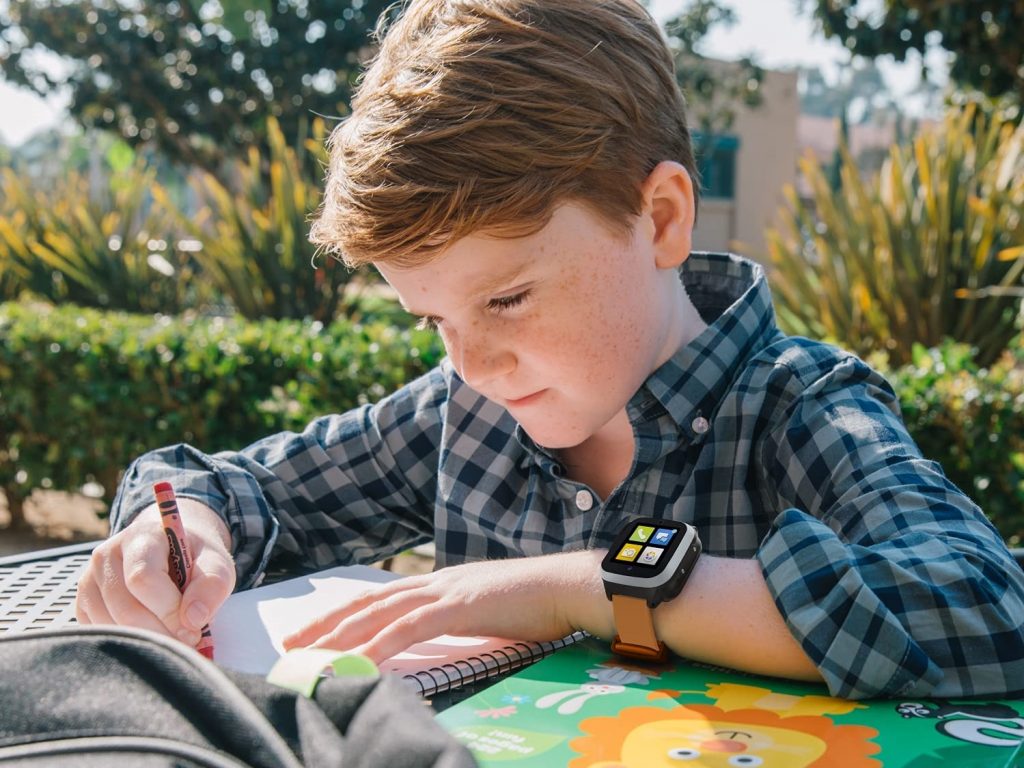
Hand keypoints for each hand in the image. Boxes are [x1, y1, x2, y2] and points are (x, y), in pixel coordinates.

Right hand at [76, 498, 234, 647]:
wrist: (172, 548)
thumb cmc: (194, 557)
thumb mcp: (216, 563)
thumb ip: (212, 585)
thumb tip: (193, 620)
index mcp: (141, 536)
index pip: (143, 578)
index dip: (168, 610)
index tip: (194, 629)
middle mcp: (107, 554)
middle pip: (125, 606)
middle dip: (160, 631)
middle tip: (187, 640)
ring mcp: (90, 578)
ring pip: (109, 623)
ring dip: (145, 639)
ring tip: (172, 636)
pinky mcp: (83, 601)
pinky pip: (99, 631)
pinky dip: (128, 641)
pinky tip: (151, 633)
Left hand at [282, 549, 613, 663]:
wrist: (569, 586)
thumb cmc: (536, 604)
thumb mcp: (487, 613)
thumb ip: (459, 622)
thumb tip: (437, 641)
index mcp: (441, 584)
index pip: (381, 599)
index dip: (345, 614)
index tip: (315, 631)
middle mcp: (435, 582)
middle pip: (368, 602)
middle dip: (326, 623)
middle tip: (290, 642)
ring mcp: (446, 591)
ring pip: (379, 613)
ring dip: (339, 634)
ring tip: (307, 652)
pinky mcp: (459, 606)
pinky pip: (409, 628)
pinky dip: (378, 643)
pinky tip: (356, 658)